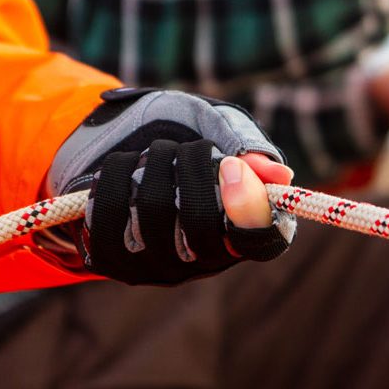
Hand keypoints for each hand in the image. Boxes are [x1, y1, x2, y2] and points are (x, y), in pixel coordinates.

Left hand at [44, 88, 295, 284]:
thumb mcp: (218, 124)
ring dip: (151, 165)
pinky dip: (113, 178)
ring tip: (152, 152)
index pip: (262, 241)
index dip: (249, 208)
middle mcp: (206, 258)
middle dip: (189, 166)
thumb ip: (247, 145)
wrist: (119, 133)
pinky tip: (121, 168)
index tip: (230, 165)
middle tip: (184, 146)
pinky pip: (107, 220)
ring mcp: (159, 265)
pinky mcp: (114, 262)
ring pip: (154, 214)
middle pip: (200, 225)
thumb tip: (281, 177)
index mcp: (246, 226)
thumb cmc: (182, 129)